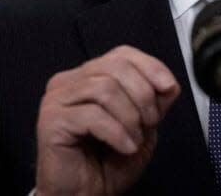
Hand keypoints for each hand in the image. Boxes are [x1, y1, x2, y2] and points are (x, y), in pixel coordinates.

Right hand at [35, 45, 179, 195]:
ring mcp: (57, 99)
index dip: (149, 67)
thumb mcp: (141, 129)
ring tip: (134, 139)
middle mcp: (69, 82)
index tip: (168, 87)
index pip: (121, 55)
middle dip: (142, 95)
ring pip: (104, 89)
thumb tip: (168, 84)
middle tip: (149, 122)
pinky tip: (124, 147)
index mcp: (88, 77)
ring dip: (130, 117)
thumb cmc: (104, 167)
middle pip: (115, 67)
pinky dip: (116, 132)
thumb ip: (153, 103)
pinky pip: (92, 115)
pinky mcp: (52, 121)